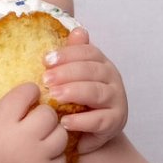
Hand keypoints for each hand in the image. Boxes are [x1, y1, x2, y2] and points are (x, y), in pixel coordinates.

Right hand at [0, 83, 67, 162]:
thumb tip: (24, 98)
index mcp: (0, 123)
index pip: (25, 93)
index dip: (29, 91)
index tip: (28, 96)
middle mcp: (22, 139)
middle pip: (48, 113)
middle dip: (42, 113)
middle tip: (34, 120)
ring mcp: (38, 158)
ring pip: (61, 133)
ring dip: (52, 132)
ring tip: (40, 137)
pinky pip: (62, 156)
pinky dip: (54, 155)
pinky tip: (41, 156)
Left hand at [42, 27, 128, 153]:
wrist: (91, 132)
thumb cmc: (80, 101)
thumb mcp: (74, 77)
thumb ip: (73, 55)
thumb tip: (78, 30)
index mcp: (102, 64)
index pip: (88, 52)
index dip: (68, 54)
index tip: (46, 60)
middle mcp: (113, 79)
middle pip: (92, 70)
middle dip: (67, 73)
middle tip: (46, 79)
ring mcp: (116, 101)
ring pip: (97, 93)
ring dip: (74, 93)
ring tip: (54, 97)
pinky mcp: (115, 122)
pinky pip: (99, 120)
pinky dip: (82, 120)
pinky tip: (65, 121)